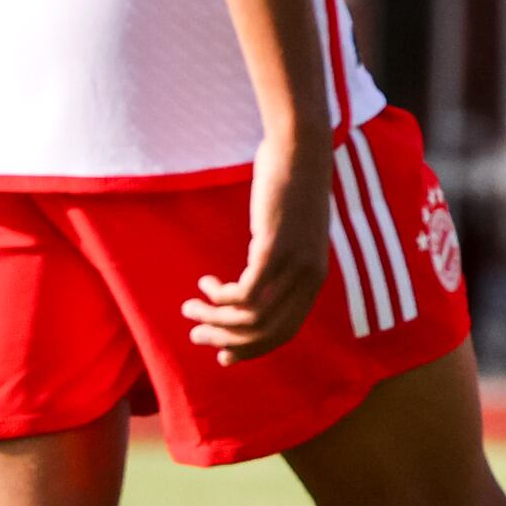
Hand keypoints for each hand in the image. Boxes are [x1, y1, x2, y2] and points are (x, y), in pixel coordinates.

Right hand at [186, 137, 333, 361]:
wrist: (300, 151)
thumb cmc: (290, 188)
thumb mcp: (291, 234)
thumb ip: (281, 262)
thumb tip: (255, 289)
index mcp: (314, 280)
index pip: (284, 332)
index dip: (252, 349)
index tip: (223, 355)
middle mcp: (308, 279)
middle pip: (265, 332)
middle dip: (227, 340)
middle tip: (196, 335)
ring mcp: (294, 265)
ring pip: (250, 317)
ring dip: (214, 319)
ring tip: (190, 308)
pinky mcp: (274, 249)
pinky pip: (243, 294)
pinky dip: (219, 297)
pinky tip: (205, 284)